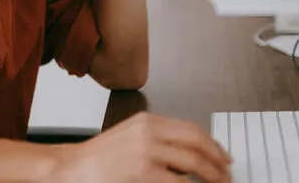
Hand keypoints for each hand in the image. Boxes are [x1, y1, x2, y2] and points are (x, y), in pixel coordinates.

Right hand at [52, 112, 231, 182]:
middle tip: (226, 172)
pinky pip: (179, 180)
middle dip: (217, 158)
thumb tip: (184, 153)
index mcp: (147, 121)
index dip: (212, 143)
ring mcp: (148, 150)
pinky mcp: (145, 171)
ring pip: (194, 161)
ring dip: (211, 175)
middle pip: (198, 141)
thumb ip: (155, 139)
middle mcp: (149, 131)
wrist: (72, 168)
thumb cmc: (96, 159)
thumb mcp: (129, 137)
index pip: (190, 128)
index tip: (221, 155)